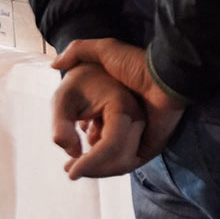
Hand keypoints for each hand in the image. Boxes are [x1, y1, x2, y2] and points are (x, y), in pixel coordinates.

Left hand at [50, 62, 147, 179]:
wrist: (98, 69)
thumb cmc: (78, 82)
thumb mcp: (62, 98)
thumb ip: (60, 126)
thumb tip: (72, 154)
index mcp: (122, 105)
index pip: (112, 145)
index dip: (91, 164)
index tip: (69, 173)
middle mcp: (139, 116)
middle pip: (123, 158)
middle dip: (95, 169)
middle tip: (68, 168)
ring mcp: (143, 123)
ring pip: (128, 160)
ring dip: (102, 166)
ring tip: (76, 157)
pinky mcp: (140, 129)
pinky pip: (128, 153)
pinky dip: (107, 158)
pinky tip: (90, 144)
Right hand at [53, 39, 186, 172]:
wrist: (164, 76)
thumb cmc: (137, 64)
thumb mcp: (105, 51)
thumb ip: (79, 51)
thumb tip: (55, 64)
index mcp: (116, 109)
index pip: (93, 135)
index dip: (74, 142)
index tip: (67, 147)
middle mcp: (127, 126)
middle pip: (100, 153)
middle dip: (83, 162)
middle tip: (68, 167)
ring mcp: (139, 138)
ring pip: (110, 161)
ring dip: (91, 166)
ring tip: (74, 167)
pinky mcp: (148, 147)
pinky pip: (124, 164)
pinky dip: (105, 168)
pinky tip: (88, 164)